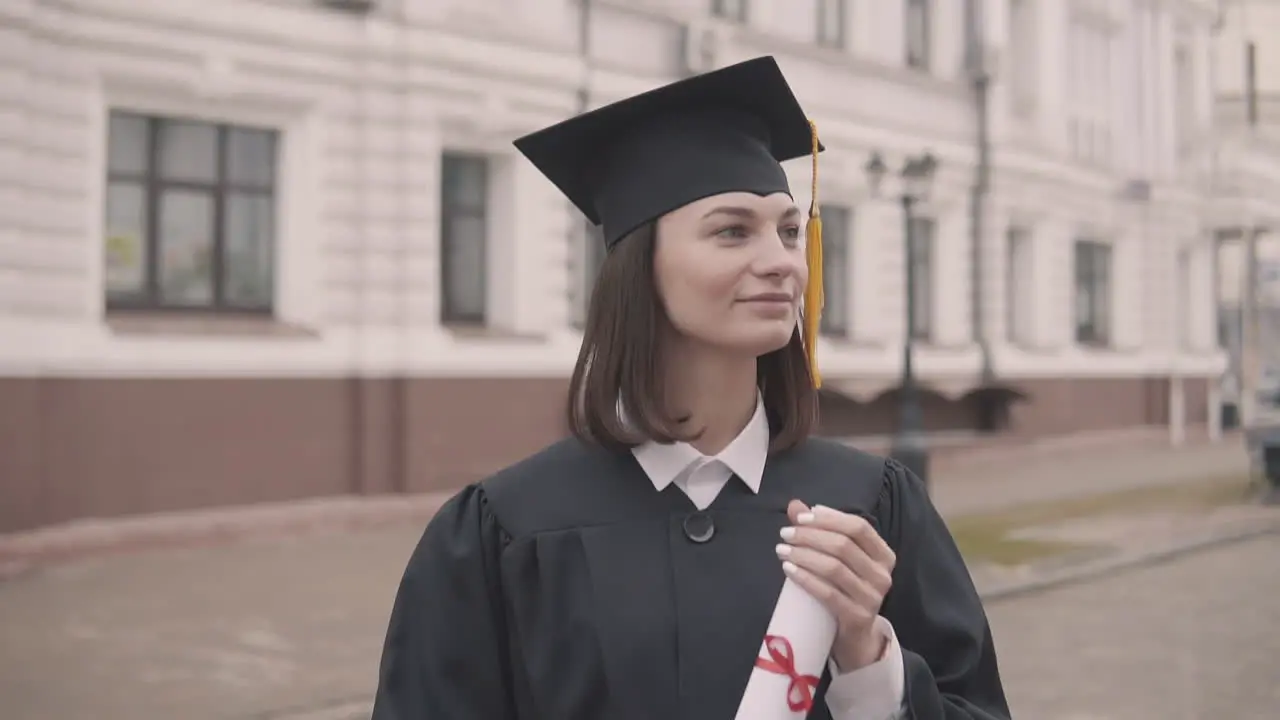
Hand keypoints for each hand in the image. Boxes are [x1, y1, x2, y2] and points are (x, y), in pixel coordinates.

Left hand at [776, 500, 895, 671]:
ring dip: (804, 555)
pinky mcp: (858, 617)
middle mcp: (882, 575)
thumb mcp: (839, 560)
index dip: (829, 518)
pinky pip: (828, 593)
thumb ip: (820, 531)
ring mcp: (872, 598)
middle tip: (785, 534)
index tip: (801, 517)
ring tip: (782, 550)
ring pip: (834, 568)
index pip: (858, 527)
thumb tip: (795, 505)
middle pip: (843, 545)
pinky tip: (788, 569)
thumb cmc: (846, 590)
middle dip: (810, 536)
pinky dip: (806, 578)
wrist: (858, 636)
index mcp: (884, 555)